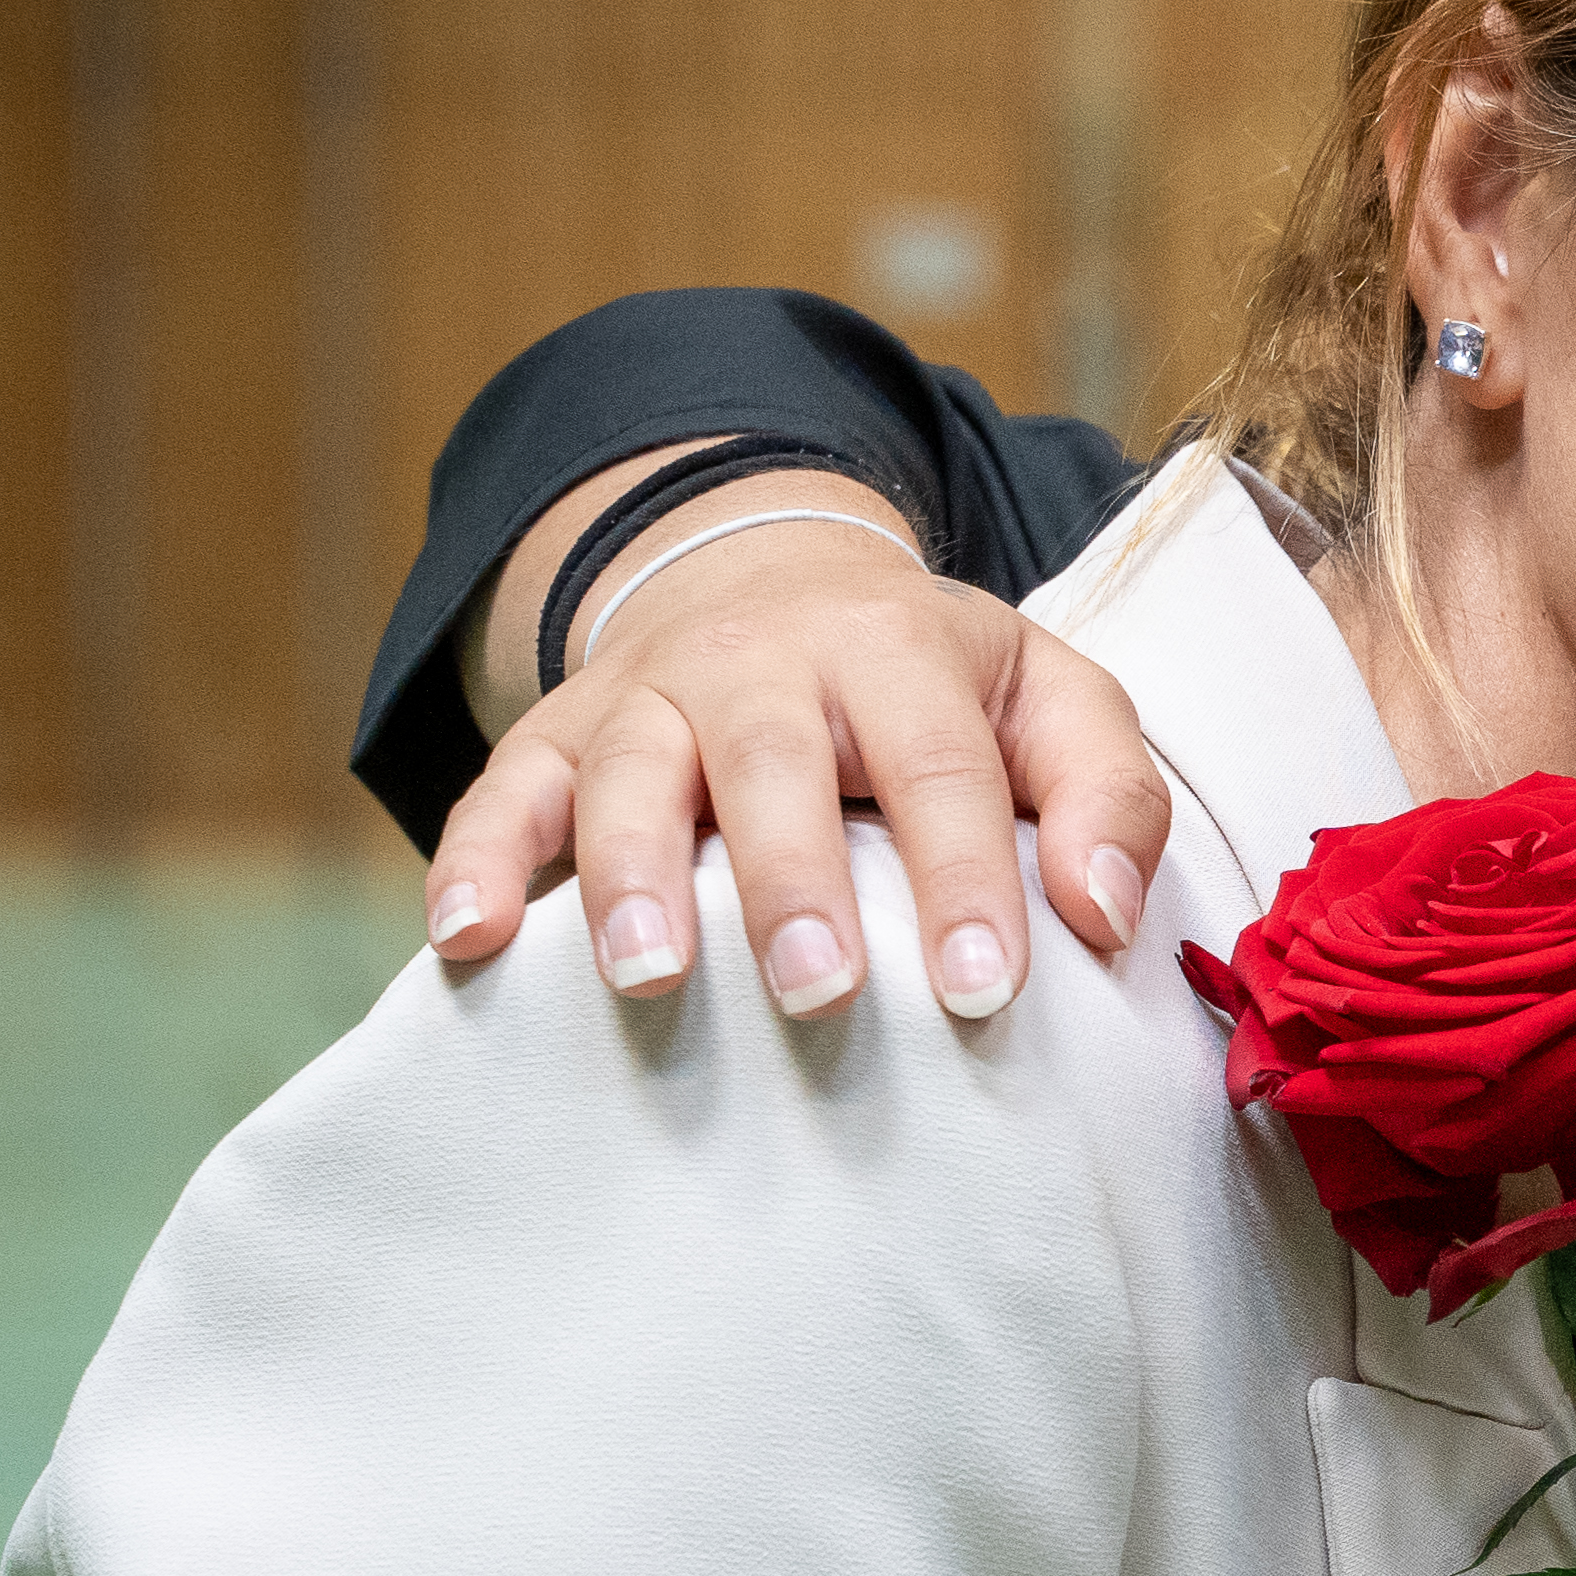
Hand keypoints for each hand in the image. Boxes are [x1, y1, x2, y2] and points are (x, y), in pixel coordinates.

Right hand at [423, 505, 1171, 1021]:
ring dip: (631, 875)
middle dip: (790, 883)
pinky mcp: (557, 732)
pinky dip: (474, 858)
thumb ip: (1107, 794)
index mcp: (895, 648)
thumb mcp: (1050, 700)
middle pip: (770, 762)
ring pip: (626, 773)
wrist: (772, 580)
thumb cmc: (935, 685)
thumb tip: (1105, 915)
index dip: (963, 878)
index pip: (938, 765)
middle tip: (819, 995)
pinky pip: (501, 788)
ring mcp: (646, 693)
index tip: (983, 992)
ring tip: (647, 978)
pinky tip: (468, 940)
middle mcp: (760, 658)